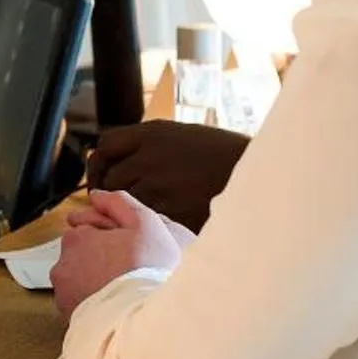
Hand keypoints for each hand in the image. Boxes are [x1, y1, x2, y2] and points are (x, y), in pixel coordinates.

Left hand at [52, 191, 192, 317]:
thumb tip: (97, 194)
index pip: (87, 230)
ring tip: (122, 292)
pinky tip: (114, 307)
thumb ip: (118, 202)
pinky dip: (92, 304)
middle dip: (98, 260)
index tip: (128, 250)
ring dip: (93, 283)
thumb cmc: (147, 269)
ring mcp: (63, 294)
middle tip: (127, 271)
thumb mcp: (144, 223)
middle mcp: (62, 265)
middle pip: (80, 256)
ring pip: (79, 282)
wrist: (144, 319)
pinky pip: (81, 305)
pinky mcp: (69, 319)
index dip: (110, 239)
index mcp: (77, 238)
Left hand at [87, 121, 249, 232]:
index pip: (105, 146)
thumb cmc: (224, 157)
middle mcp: (150, 156)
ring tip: (139, 216)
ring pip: (122, 203)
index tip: (102, 177)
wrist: (259, 175)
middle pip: (109, 178)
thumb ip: (151, 145)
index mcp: (153, 133)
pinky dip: (146, 224)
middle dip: (110, 192)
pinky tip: (158, 225)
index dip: (99, 165)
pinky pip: (144, 220)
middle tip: (116, 205)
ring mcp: (158, 185)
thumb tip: (119, 159)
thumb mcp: (185, 136)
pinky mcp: (169, 211)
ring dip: (126, 211)